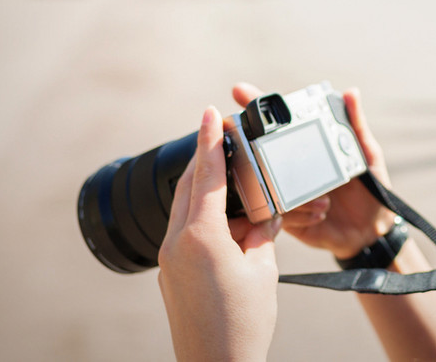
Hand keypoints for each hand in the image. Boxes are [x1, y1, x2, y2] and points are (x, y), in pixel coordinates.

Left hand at [158, 106, 281, 361]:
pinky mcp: (172, 275)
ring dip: (209, 191)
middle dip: (206, 159)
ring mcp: (169, 260)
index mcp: (200, 236)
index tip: (211, 111)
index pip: (206, 175)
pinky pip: (188, 232)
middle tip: (223, 136)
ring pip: (187, 209)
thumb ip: (263, 233)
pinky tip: (233, 224)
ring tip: (239, 185)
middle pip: (190, 186)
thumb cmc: (244, 324)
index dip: (211, 140)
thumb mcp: (263, 269)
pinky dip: (208, 218)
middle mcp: (176, 243)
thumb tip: (266, 215)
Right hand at [231, 82, 398, 259]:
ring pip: (266, 187)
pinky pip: (280, 215)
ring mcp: (286, 193)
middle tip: (266, 154)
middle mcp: (291, 168)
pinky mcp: (288, 219)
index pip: (278, 123)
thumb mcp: (367, 155)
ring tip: (326, 199)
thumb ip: (356, 125)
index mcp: (307, 148)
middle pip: (259, 152)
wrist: (372, 231)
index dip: (255, 105)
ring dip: (294, 192)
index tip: (239, 91)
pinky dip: (300, 213)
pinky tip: (322, 211)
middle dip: (254, 150)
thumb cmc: (371, 189)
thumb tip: (351, 92)